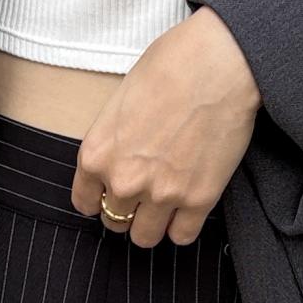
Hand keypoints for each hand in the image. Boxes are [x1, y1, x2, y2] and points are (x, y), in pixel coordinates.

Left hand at [73, 9, 261, 246]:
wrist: (217, 64)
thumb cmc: (169, 66)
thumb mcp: (120, 101)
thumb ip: (114, 140)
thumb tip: (121, 156)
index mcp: (96, 154)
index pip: (85, 202)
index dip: (99, 200)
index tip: (111, 196)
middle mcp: (123, 180)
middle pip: (115, 221)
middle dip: (127, 211)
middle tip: (144, 196)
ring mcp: (161, 193)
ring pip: (145, 237)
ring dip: (153, 224)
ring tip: (165, 207)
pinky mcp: (199, 199)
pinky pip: (182, 236)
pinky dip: (183, 227)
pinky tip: (188, 208)